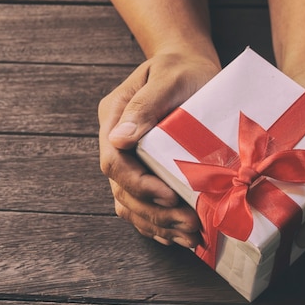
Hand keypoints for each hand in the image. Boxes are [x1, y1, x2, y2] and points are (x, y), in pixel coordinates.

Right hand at [99, 51, 220, 247]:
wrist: (191, 67)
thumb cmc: (183, 67)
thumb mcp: (168, 77)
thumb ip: (145, 106)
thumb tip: (119, 139)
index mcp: (113, 119)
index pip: (113, 162)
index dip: (138, 184)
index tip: (169, 196)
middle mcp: (116, 143)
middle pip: (121, 189)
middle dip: (153, 213)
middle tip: (189, 226)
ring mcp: (129, 159)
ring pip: (130, 203)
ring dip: (157, 225)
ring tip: (189, 237)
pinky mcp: (145, 170)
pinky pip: (141, 205)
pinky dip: (157, 225)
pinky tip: (177, 236)